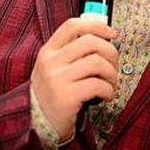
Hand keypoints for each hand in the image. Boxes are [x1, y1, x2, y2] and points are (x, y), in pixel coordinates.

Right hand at [31, 18, 118, 140]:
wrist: (36, 124)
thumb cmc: (52, 95)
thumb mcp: (52, 68)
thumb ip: (69, 53)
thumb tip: (102, 39)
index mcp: (48, 51)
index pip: (72, 25)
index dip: (96, 26)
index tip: (111, 34)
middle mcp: (51, 62)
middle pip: (90, 41)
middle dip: (110, 52)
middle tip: (113, 66)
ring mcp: (57, 79)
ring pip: (97, 62)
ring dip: (112, 74)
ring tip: (110, 83)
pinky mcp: (66, 97)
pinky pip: (98, 85)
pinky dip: (109, 90)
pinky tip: (106, 96)